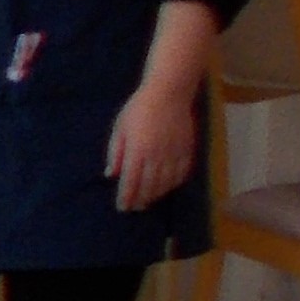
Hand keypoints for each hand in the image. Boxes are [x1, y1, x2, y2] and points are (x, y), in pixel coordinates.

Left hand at [105, 76, 198, 211]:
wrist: (169, 93)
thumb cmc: (138, 109)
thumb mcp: (120, 129)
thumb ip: (115, 153)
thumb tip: (111, 175)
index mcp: (137, 151)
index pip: (130, 182)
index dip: (126, 197)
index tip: (122, 207)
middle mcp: (156, 156)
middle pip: (149, 186)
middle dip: (141, 199)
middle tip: (135, 207)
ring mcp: (174, 154)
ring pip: (166, 182)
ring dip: (157, 194)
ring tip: (149, 200)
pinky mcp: (188, 149)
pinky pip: (182, 172)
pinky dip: (174, 183)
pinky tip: (168, 186)